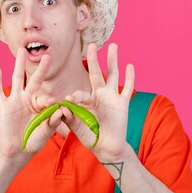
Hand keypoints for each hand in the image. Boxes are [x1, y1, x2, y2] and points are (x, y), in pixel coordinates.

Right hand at [0, 49, 62, 158]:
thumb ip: (52, 122)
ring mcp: (15, 101)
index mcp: (40, 106)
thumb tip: (61, 110)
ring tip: (21, 51)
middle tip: (48, 55)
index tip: (53, 102)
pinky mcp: (4, 106)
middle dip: (41, 69)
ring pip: (17, 79)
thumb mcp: (44, 133)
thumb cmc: (32, 142)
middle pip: (34, 80)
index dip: (49, 100)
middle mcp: (28, 100)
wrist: (16, 151)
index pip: (46, 98)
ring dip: (18, 65)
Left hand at [62, 43, 133, 161]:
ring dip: (113, 61)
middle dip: (94, 59)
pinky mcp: (123, 103)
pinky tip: (130, 66)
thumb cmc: (90, 137)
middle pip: (97, 73)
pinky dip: (130, 78)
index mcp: (87, 100)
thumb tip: (62, 105)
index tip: (70, 100)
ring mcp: (112, 98)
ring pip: (113, 75)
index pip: (81, 93)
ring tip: (114, 46)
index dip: (76, 96)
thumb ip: (69, 116)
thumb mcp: (76, 126)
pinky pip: (127, 89)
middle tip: (92, 45)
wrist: (106, 147)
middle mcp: (100, 95)